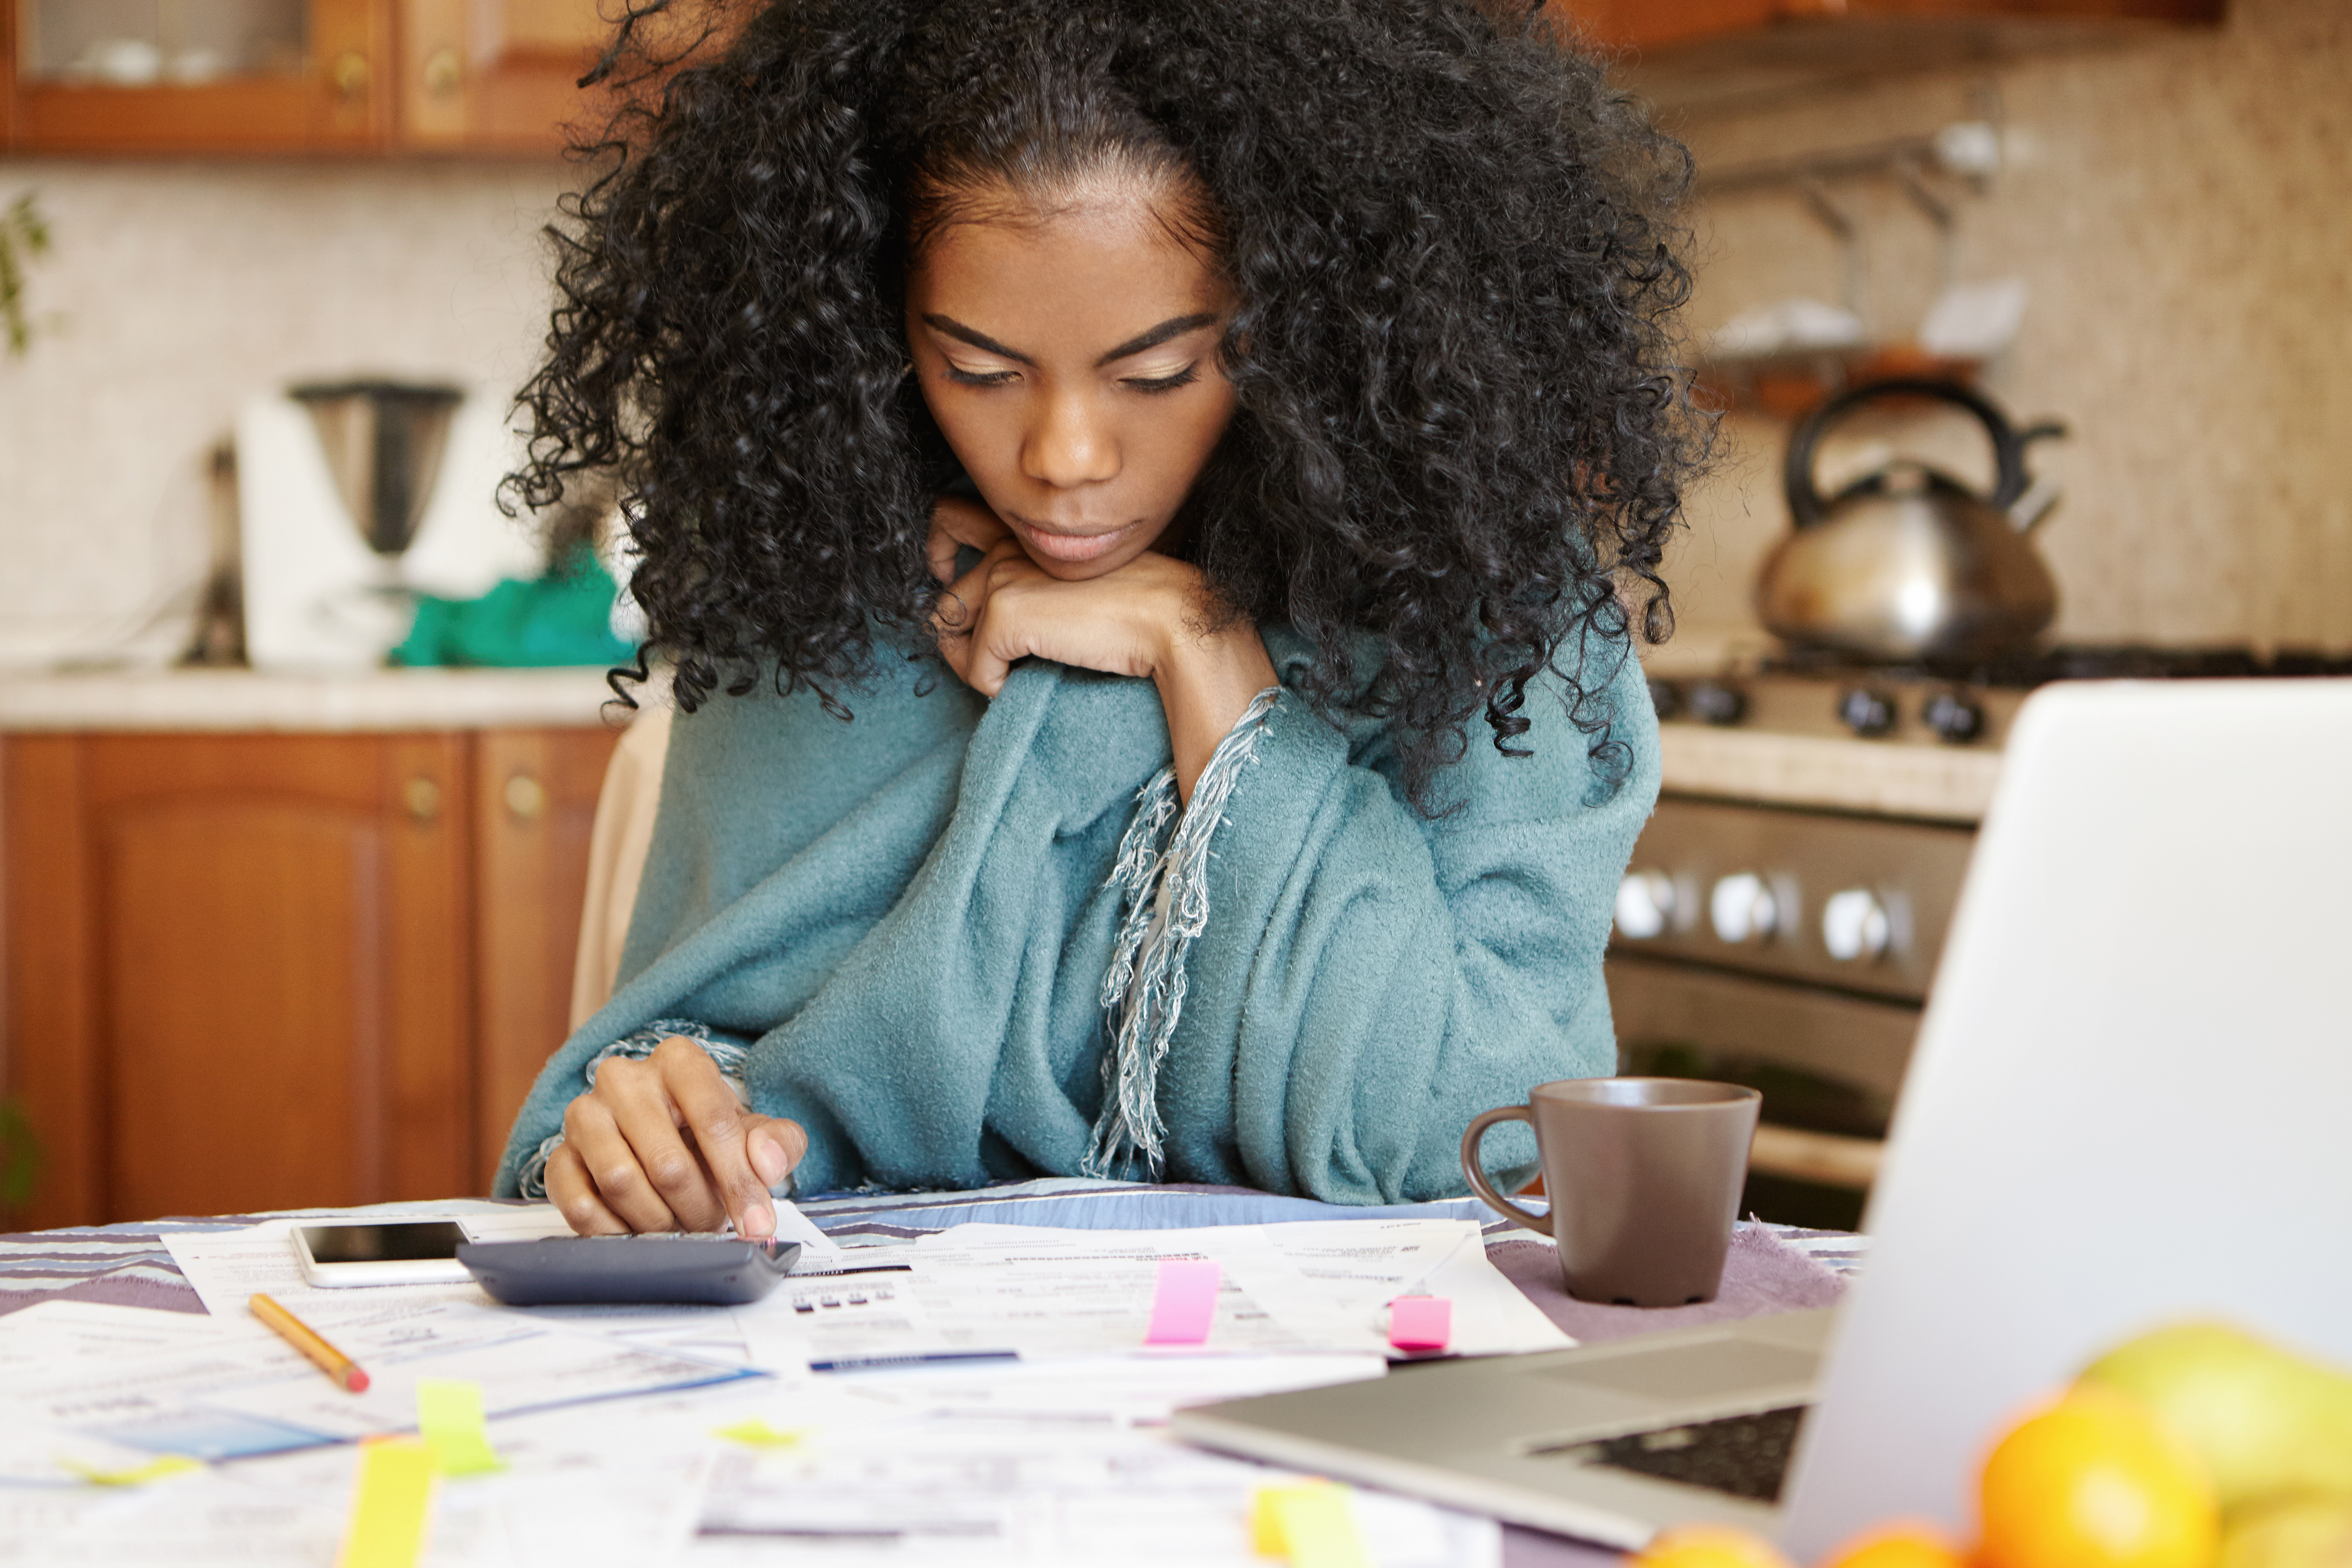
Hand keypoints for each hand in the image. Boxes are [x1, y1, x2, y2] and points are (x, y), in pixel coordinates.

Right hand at [544, 1037, 807, 1237]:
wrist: (660, 1142)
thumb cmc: (709, 1136)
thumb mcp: (757, 1134)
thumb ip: (778, 1143)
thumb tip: (765, 1162)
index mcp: (678, 1060)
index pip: (713, 1119)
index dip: (739, 1179)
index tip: (757, 1222)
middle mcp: (623, 1078)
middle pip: (667, 1163)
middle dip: (698, 1207)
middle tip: (710, 1222)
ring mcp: (584, 1114)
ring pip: (621, 1183)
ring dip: (657, 1220)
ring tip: (676, 1222)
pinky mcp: (559, 1155)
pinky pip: (579, 1204)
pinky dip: (614, 1230)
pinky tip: (636, 1228)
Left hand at [927, 497, 1277, 800]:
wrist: (1169, 619)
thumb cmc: (1137, 608)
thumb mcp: (1073, 583)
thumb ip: (1031, 582)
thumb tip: (991, 625)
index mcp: (1025, 528)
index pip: (952, 517)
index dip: (938, 549)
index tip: (948, 575)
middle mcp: (1007, 543)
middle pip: (943, 592)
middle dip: (952, 631)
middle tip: (977, 655)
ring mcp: (1002, 576)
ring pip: (950, 631)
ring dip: (972, 663)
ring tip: (1010, 673)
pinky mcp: (1005, 614)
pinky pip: (977, 670)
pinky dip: (997, 686)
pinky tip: (1031, 680)